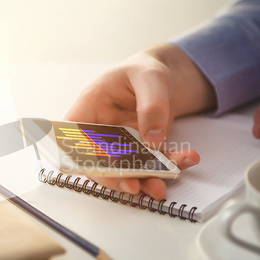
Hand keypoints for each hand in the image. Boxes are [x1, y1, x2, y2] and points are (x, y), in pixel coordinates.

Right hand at [64, 44, 215, 198]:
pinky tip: (186, 159)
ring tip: (161, 186)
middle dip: (116, 178)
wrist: (159, 78)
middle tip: (134, 187)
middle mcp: (100, 130)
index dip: (77, 156)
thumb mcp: (150, 78)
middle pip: (98, 161)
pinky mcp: (140, 150)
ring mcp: (119, 143)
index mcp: (90, 108)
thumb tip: (152, 139)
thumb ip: (151, 105)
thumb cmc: (143, 71)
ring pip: (125, 169)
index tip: (96, 169)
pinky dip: (169, 166)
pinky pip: (152, 164)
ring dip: (143, 180)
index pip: (73, 136)